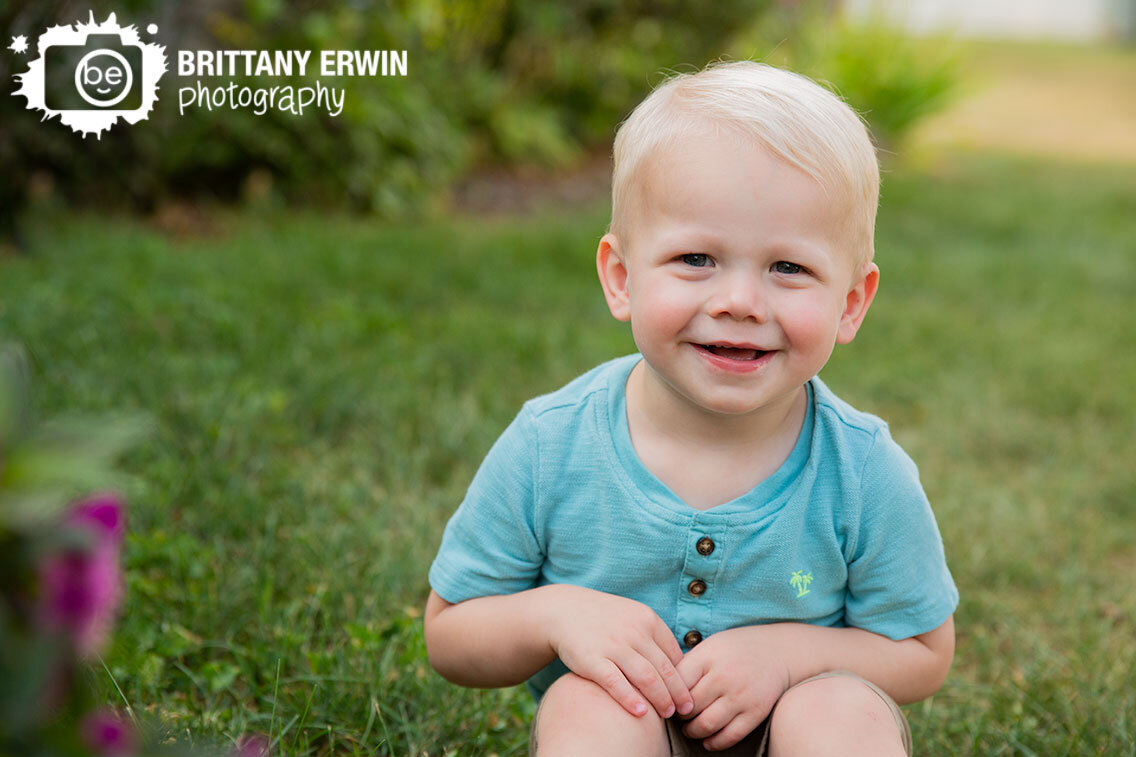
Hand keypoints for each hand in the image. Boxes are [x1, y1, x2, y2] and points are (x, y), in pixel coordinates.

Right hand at [541, 585, 693, 718]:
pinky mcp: (592, 659)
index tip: (689, 694)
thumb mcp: (633, 617)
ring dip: (661, 699)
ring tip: (668, 714)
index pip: (675, 654)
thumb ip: (654, 637)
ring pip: (646, 678)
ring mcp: (613, 645)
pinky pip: (616, 683)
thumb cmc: (605, 619)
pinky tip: (641, 713)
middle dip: (678, 693)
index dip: (684, 678)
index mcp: (648, 620)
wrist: (565, 610)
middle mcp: (633, 631)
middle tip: (686, 710)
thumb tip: (679, 665)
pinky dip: (630, 699)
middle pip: (665, 669)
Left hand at [675, 625, 791, 750]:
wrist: (778, 651)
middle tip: (675, 717)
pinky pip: (730, 735)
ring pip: (707, 724)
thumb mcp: (710, 646)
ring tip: (689, 729)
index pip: (677, 682)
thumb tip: (663, 687)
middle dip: (678, 716)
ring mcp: (741, 695)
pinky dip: (715, 743)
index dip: (667, 694)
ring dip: (693, 732)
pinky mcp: (756, 712)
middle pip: (689, 706)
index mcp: (708, 656)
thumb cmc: (736, 648)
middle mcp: (724, 676)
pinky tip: (707, 740)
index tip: (666, 699)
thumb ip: (689, 664)